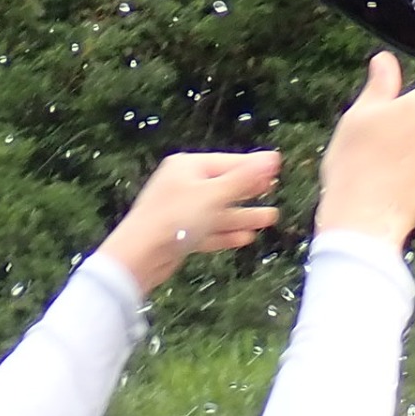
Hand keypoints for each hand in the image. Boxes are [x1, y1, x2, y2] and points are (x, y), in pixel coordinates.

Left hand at [97, 150, 284, 293]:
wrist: (139, 257)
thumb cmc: (172, 220)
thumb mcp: (214, 195)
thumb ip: (244, 178)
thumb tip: (272, 158)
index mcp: (187, 168)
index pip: (228, 163)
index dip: (253, 168)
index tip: (275, 169)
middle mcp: (183, 186)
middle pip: (224, 187)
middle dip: (250, 192)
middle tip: (273, 191)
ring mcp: (181, 211)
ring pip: (219, 212)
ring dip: (244, 216)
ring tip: (270, 218)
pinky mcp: (180, 235)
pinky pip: (209, 231)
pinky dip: (227, 234)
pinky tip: (247, 237)